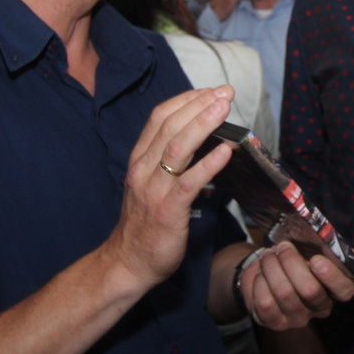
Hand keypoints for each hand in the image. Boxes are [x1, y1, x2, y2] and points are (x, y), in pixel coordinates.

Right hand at [105, 87, 233, 288]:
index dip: (185, 100)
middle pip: (170, 126)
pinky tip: (225, 151)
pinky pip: (189, 182)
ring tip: (224, 108)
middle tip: (225, 92)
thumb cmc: (145, 225)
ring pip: (177, 148)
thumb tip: (203, 141)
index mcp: (139, 160)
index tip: (209, 91)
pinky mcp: (167, 211)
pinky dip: (208, 164)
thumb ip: (169, 164)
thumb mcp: (151, 185)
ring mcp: (153, 190)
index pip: (159, 118)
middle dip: (199, 104)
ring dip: (203, 123)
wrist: (128, 263)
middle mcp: (143, 170)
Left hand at [240, 243, 353, 329]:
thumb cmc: (296, 257)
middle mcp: (321, 307)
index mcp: (337, 288)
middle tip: (282, 247)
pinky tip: (260, 274)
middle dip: (291, 262)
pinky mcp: (276, 322)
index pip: (345, 289)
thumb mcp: (314, 247)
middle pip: (310, 290)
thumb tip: (333, 238)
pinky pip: (265, 303)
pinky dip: (260, 282)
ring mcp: (299, 318)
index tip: (316, 260)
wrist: (268, 270)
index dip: (332, 277)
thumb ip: (327, 245)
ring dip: (272, 267)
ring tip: (268, 256)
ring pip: (285, 293)